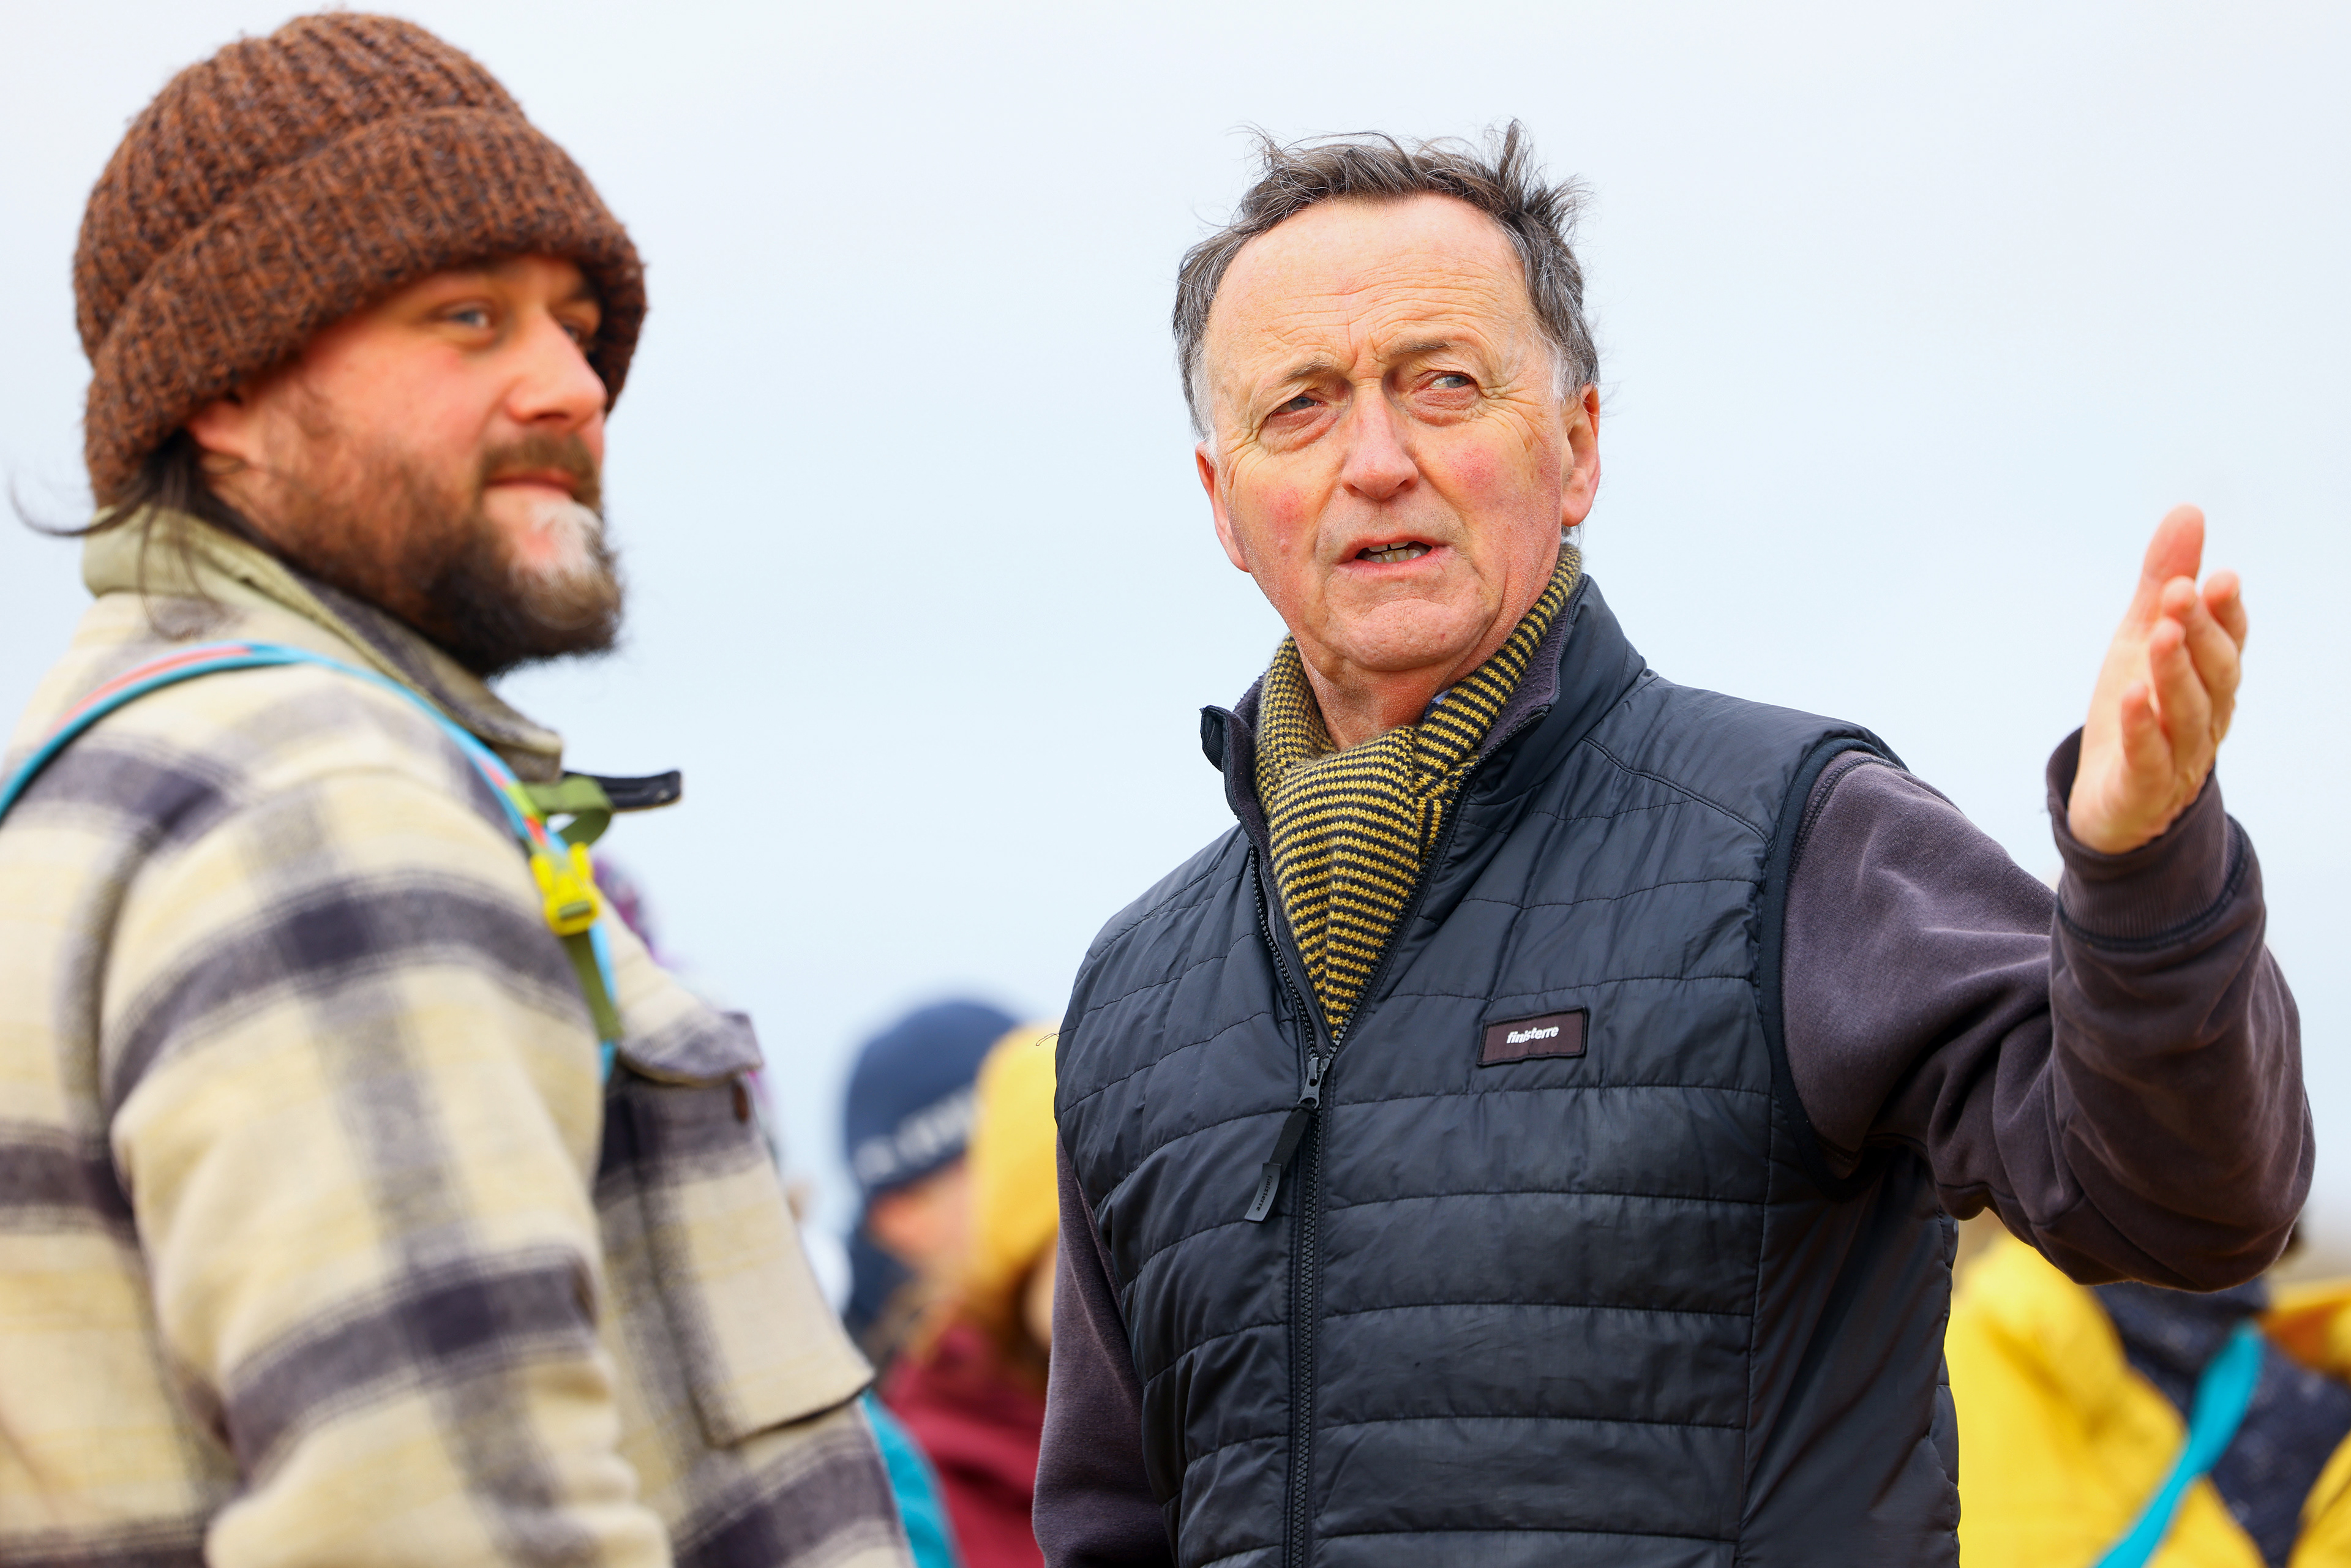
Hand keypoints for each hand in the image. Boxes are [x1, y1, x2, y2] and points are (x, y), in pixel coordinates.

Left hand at [2068, 506, 2247, 854]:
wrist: (2113, 800)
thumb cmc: (2138, 709)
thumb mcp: (2142, 638)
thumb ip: (2164, 580)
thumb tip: (2189, 510)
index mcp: (2210, 680)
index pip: (2229, 642)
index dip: (2227, 613)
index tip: (2220, 577)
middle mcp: (2205, 716)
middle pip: (2214, 673)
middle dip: (2202, 632)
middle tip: (2183, 592)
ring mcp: (2179, 755)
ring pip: (2188, 712)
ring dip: (2175, 671)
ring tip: (2160, 632)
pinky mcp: (2144, 787)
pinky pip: (2149, 757)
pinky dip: (2143, 727)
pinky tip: (2133, 697)